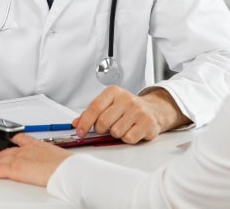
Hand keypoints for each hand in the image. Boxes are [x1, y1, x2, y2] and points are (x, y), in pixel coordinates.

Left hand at [0, 133, 70, 186]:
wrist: (68, 169)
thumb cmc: (66, 165)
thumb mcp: (57, 157)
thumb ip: (47, 157)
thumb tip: (49, 164)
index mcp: (36, 144)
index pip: (19, 139)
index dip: (8, 141)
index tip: (1, 142)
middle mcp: (26, 148)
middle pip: (5, 150)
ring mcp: (20, 157)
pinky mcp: (16, 168)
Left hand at [73, 86, 189, 143]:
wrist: (153, 109)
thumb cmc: (127, 108)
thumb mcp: (109, 104)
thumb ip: (91, 113)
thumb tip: (75, 123)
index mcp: (113, 92)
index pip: (95, 107)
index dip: (85, 122)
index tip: (79, 132)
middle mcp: (126, 99)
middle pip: (103, 122)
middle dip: (101, 130)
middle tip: (106, 128)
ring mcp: (138, 111)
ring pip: (115, 132)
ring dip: (116, 134)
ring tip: (122, 127)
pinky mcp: (147, 123)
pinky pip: (128, 138)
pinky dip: (127, 138)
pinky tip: (131, 131)